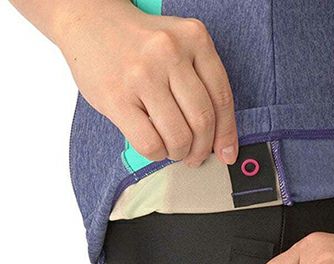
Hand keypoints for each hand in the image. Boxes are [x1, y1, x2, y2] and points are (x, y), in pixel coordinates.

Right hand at [58, 3, 237, 165]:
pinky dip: (157, 154)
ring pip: (178, 136)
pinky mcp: (117, 97)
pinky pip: (149, 143)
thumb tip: (218, 138)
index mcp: (194, 38)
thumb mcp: (179, 47)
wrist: (89, 20)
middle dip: (202, 149)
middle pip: (202, 121)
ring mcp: (142, 75)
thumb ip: (200, 82)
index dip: (227, 134)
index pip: (222, 98)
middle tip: (195, 156)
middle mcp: (170, 53)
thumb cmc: (139, 43)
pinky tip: (154, 146)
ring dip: (180, 153)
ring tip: (174, 150)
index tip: (227, 153)